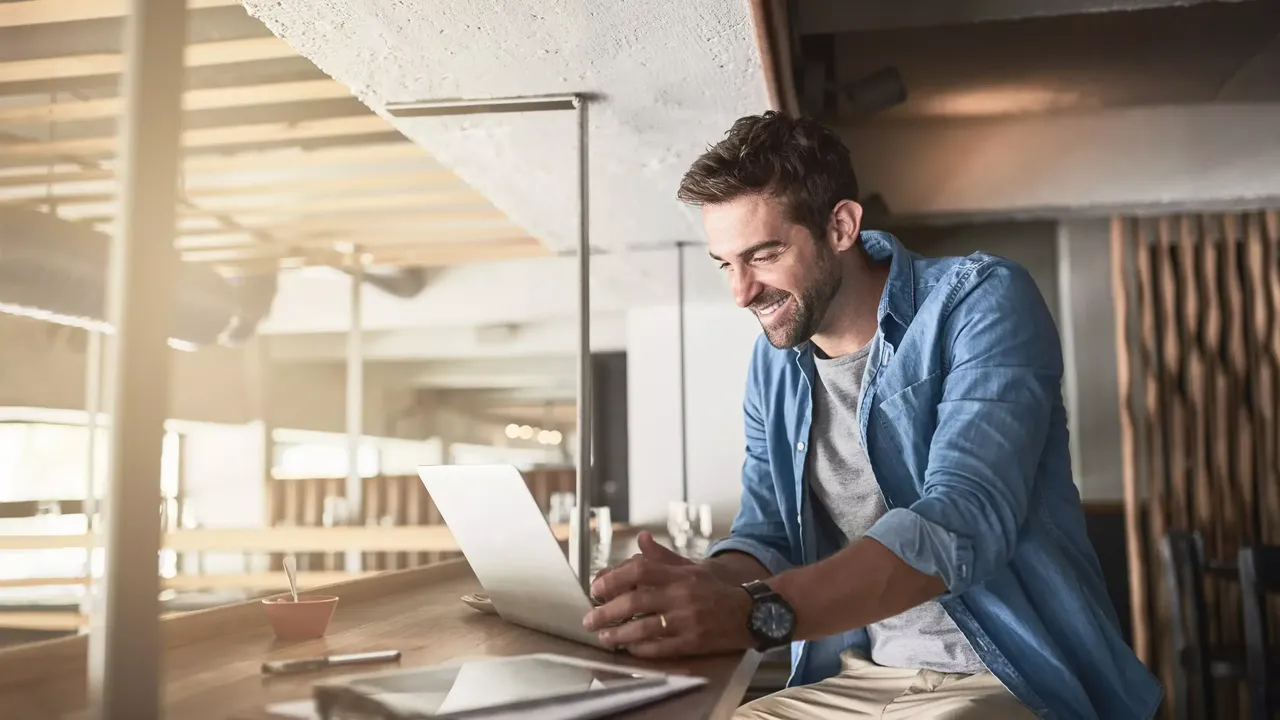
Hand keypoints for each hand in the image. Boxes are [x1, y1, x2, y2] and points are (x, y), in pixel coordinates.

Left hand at [582, 532, 753, 657]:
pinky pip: (660, 648)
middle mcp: (681, 595)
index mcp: (679, 574)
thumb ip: (662, 557)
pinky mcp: (693, 642)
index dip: (613, 579)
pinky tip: (628, 648)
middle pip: (634, 602)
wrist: (752, 612)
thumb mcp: (691, 567)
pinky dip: (640, 649)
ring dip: (618, 634)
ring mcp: (687, 620)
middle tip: (589, 618)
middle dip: (606, 612)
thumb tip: (641, 539)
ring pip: (643, 628)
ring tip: (604, 637)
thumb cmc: (717, 589)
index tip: (596, 588)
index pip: (639, 570)